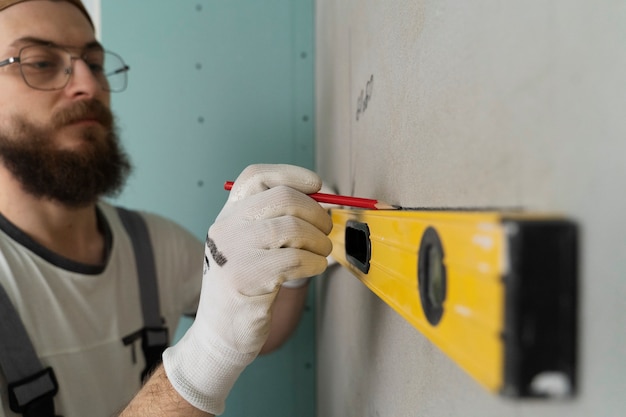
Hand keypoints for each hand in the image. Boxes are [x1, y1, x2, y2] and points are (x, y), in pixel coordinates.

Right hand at [162, 164, 332, 413]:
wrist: (219, 333)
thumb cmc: (245, 286)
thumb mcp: (249, 245)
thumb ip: (274, 221)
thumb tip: (321, 201)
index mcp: (228, 215)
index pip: (256, 176)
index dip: (291, 174)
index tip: (316, 185)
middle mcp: (227, 227)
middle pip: (283, 198)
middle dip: (316, 212)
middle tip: (325, 230)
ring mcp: (233, 252)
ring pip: (293, 228)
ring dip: (319, 241)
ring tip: (320, 253)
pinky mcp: (246, 278)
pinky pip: (295, 259)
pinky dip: (315, 263)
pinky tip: (312, 269)